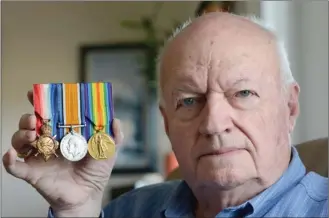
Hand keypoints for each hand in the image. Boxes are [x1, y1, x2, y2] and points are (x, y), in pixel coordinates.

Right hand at [3, 90, 123, 216]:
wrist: (87, 196)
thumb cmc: (96, 172)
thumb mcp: (109, 152)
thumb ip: (114, 137)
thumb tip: (115, 120)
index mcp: (64, 134)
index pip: (50, 114)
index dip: (41, 103)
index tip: (36, 93)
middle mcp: (49, 142)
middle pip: (31, 124)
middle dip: (29, 117)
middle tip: (35, 118)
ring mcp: (39, 157)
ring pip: (20, 141)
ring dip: (21, 134)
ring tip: (31, 134)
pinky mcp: (32, 173)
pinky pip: (15, 167)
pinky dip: (8, 160)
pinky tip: (10, 154)